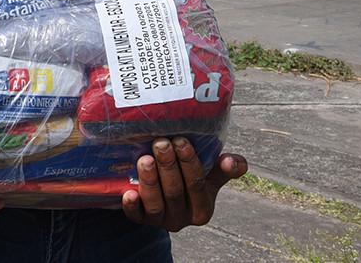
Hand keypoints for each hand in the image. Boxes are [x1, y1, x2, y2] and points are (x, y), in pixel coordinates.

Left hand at [122, 138, 246, 231]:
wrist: (163, 195)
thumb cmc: (189, 180)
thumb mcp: (210, 176)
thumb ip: (224, 168)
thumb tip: (232, 161)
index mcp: (203, 208)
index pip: (197, 185)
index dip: (189, 163)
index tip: (181, 140)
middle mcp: (182, 218)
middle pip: (175, 192)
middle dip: (168, 166)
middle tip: (161, 143)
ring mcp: (161, 221)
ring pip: (155, 204)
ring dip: (150, 181)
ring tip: (145, 159)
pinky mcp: (141, 220)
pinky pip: (136, 217)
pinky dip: (132, 206)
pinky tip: (128, 193)